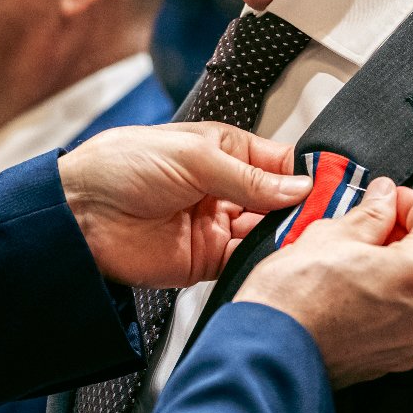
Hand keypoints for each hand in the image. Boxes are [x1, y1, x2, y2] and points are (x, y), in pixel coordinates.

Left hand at [59, 121, 312, 288]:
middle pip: (280, 201)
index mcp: (224, 150)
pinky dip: (264, 262)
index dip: (307, 174)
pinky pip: (245, 262)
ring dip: (287, 236)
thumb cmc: (122, 165)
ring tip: (310, 239)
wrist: (78, 214)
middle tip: (329, 218)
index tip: (334, 186)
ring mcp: (216, 225)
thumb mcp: (193, 157)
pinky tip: (281, 259)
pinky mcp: (206, 260)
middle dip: (303, 209)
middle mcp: (224, 188)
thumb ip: (248, 177)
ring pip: (267, 233)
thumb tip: (298, 188)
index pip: (279, 163)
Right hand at [234, 177, 412, 387]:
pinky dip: (397, 301)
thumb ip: (372, 213)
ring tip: (366, 257)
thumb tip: (385, 197)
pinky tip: (362, 289)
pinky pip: (410, 322)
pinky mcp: (394, 361)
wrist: (269, 352)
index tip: (390, 199)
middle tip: (379, 224)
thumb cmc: (293, 296)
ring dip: (408, 270)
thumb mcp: (332, 234)